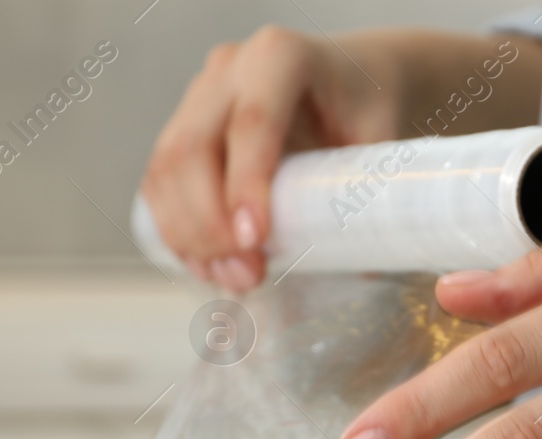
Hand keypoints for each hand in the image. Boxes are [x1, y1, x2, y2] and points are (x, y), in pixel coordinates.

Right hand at [141, 27, 401, 291]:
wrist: (348, 80)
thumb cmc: (364, 107)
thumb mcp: (380, 137)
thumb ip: (367, 192)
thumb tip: (361, 271)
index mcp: (281, 56)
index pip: (251, 122)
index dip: (245, 185)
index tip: (254, 240)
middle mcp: (229, 69)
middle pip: (192, 147)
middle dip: (210, 223)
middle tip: (247, 274)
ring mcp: (199, 96)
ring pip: (166, 169)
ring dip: (190, 235)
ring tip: (233, 278)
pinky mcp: (182, 127)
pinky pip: (160, 183)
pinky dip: (177, 230)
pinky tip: (209, 265)